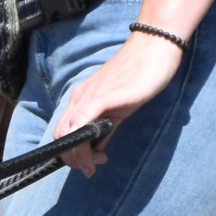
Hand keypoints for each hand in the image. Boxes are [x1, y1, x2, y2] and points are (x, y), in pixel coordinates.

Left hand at [52, 31, 184, 175]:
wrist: (154, 47)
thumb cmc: (140, 75)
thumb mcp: (119, 108)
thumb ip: (106, 127)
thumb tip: (97, 148)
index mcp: (82, 100)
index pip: (63, 133)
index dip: (71, 155)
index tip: (89, 164)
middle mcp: (80, 97)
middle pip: (61, 136)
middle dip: (73, 160)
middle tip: (91, 168)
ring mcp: (89, 96)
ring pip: (68, 132)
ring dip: (78, 156)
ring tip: (96, 164)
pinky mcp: (104, 96)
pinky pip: (82, 119)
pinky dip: (83, 140)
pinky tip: (98, 153)